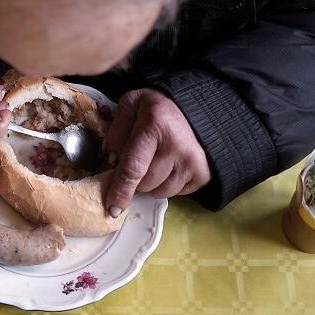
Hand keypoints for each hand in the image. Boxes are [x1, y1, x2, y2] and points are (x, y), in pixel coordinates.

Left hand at [105, 88, 210, 215]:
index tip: (112, 208)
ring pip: (159, 192)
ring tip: (155, 161)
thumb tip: (111, 161)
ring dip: (151, 184)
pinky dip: (167, 184)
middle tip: (138, 161)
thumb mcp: (131, 105)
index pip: (133, 168)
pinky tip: (170, 165)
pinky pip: (176, 193)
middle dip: (134, 179)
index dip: (121, 190)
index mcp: (155, 125)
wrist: (197, 107)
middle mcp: (176, 146)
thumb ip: (116, 131)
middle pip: (145, 184)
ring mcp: (192, 162)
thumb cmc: (158, 108)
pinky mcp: (203, 173)